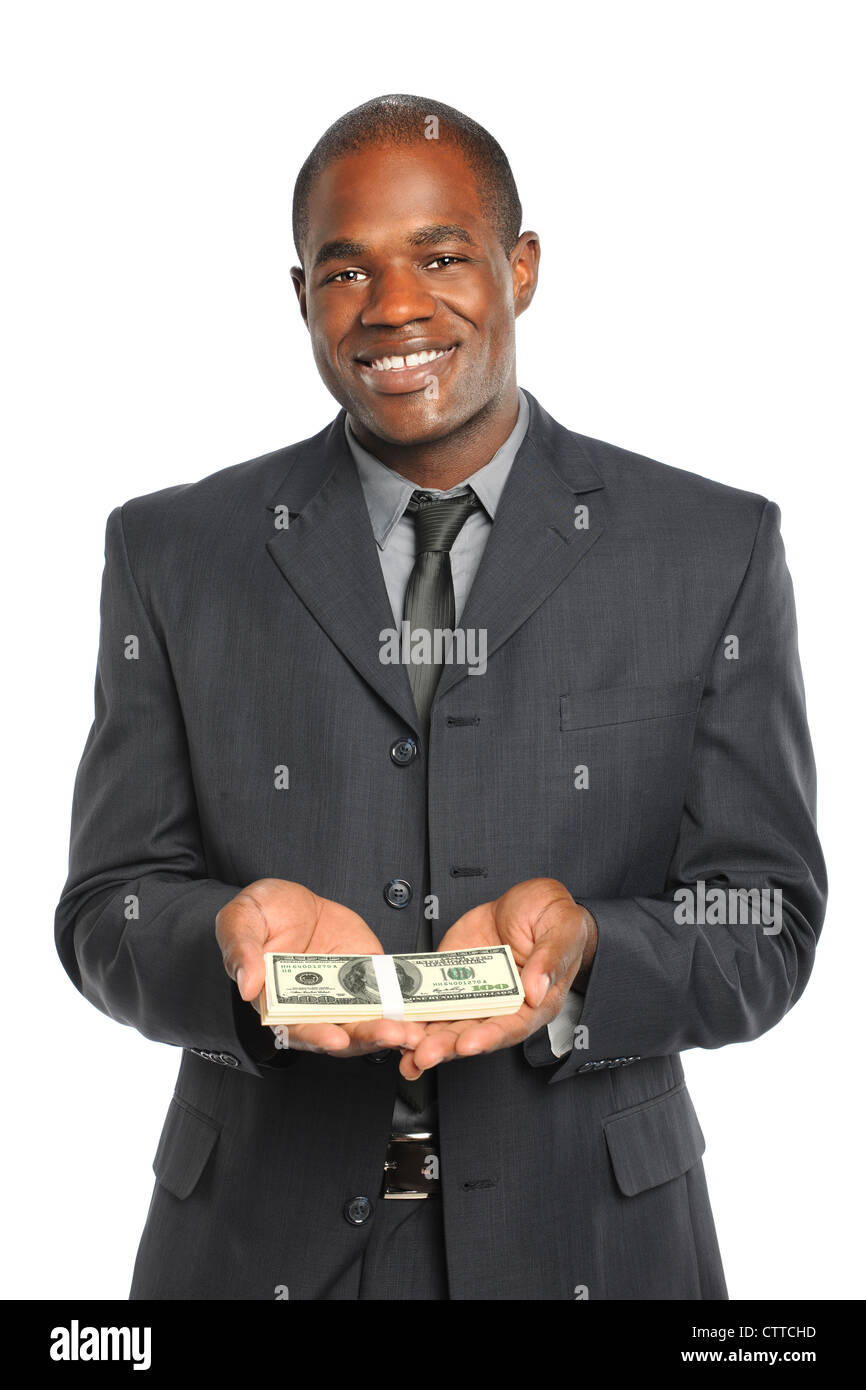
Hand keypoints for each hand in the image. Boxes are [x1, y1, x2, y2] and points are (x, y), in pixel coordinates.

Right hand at [216, 878, 426, 1057]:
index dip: (316, 1036)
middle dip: (366, 1037)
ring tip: (409, 1030)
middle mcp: (313, 1006)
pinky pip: (388, 995)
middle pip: (341, 1033)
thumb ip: (241, 951)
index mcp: (277, 1003)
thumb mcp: (241, 919)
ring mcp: (343, 994)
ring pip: (367, 1021)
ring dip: (390, 1029)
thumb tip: (247, 984)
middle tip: (390, 1035)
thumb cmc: (261, 914)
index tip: (335, 1038)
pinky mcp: (367, 976)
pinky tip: (420, 1012)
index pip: (297, 1029)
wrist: (291, 900)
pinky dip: (404, 1006)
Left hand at [397, 878, 596, 1078]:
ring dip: (427, 1040)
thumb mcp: (562, 929)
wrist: (527, 901)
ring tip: (405, 1052)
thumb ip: (551, 958)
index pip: (512, 1026)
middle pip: (474, 1033)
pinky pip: (432, 997)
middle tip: (424, 1055)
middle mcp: (503, 1005)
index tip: (468, 1044)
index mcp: (536, 1002)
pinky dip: (415, 1013)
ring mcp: (475, 994)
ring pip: (449, 1023)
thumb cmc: (553, 917)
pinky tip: (396, 1024)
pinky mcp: (452, 978)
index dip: (490, 1038)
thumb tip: (537, 989)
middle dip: (448, 1046)